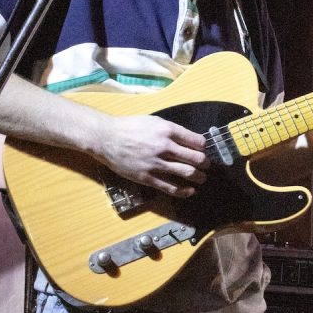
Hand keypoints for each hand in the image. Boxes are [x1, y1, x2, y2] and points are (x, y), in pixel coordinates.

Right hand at [90, 113, 208, 197]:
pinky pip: (171, 187)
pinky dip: (184, 191)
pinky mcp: (148, 177)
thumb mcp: (153, 121)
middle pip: (196, 158)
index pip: (197, 141)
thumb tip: (188, 139)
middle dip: (205, 163)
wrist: (106, 138)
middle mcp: (164, 146)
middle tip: (206, 165)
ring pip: (187, 173)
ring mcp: (156, 163)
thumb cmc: (129, 127)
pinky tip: (190, 191)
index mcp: (167, 130)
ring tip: (201, 178)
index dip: (203, 147)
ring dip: (199, 177)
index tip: (202, 150)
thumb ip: (171, 130)